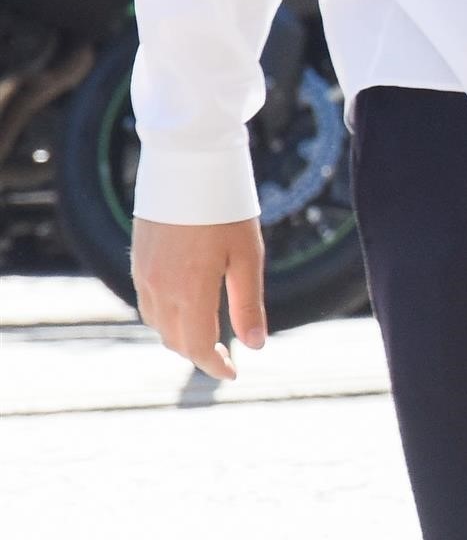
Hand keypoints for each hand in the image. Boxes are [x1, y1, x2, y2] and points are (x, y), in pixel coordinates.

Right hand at [136, 217, 265, 379]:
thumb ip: (248, 304)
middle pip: (173, 339)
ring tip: (207, 335)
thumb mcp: (247, 258)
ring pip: (156, 323)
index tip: (232, 373)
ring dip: (179, 336)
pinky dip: (165, 316)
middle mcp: (158, 288)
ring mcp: (143, 274)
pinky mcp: (138, 261)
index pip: (195, 345)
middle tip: (224, 356)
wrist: (186, 167)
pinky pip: (147, 303)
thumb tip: (255, 346)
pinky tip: (185, 309)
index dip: (213, 365)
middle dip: (198, 353)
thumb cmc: (226, 210)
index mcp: (188, 291)